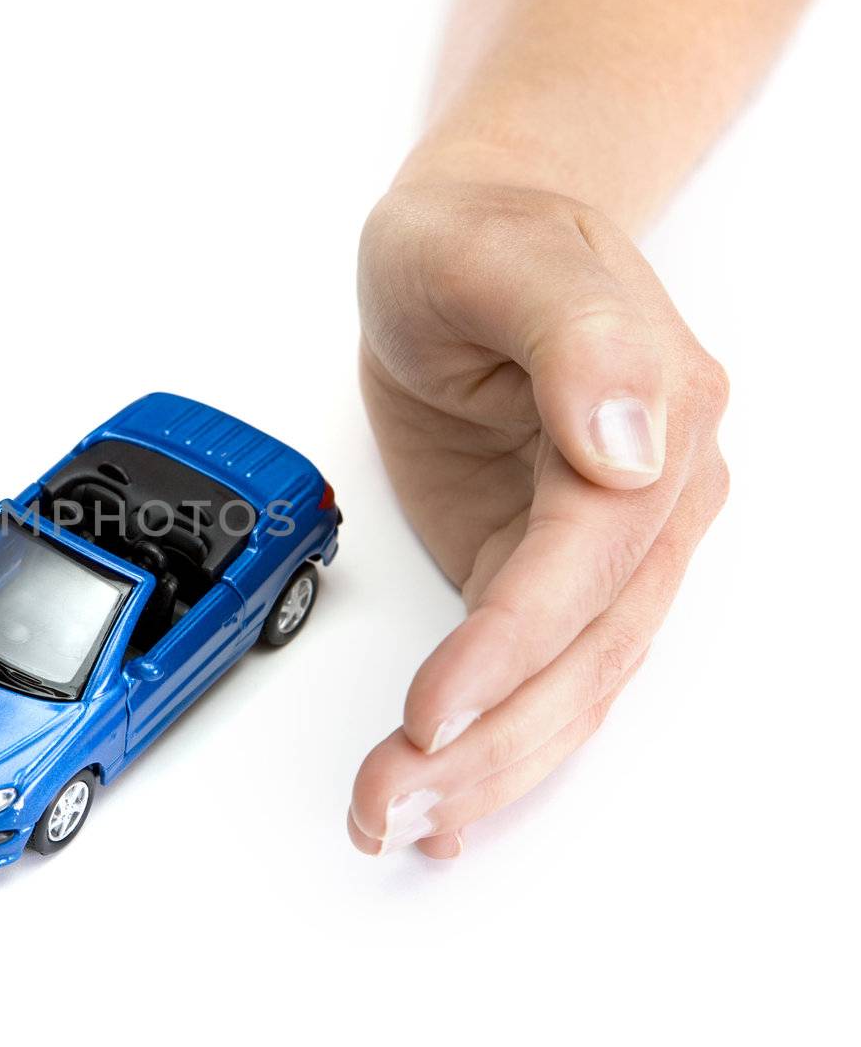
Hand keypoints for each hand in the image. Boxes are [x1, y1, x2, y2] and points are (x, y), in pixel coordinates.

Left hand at [350, 182, 728, 857]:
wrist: (474, 235)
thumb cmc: (479, 233)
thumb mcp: (498, 252)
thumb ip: (575, 338)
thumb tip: (629, 449)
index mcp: (658, 416)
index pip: (588, 562)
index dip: (511, 648)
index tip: (436, 710)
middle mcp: (649, 495)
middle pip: (585, 652)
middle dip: (492, 741)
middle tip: (394, 801)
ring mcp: (603, 543)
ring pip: (566, 686)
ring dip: (489, 767)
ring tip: (397, 819)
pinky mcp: (547, 569)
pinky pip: (538, 676)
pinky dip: (498, 745)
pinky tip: (451, 804)